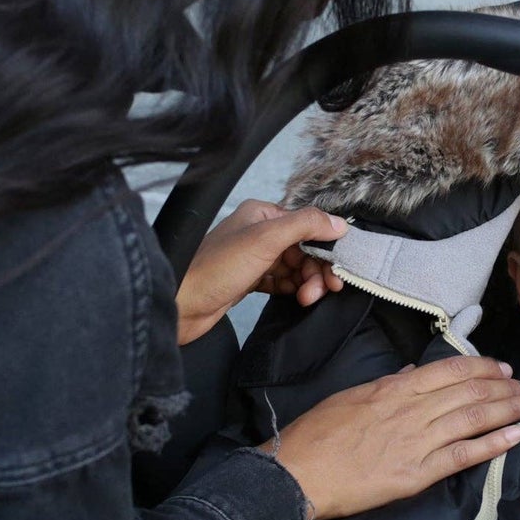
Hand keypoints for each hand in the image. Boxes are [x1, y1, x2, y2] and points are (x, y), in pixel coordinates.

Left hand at [176, 199, 347, 345]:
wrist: (182, 304)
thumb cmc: (215, 268)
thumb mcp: (265, 240)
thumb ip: (304, 226)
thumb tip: (338, 223)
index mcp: (262, 214)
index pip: (307, 226)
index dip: (325, 247)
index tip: (337, 269)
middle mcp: (258, 233)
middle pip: (304, 249)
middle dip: (317, 270)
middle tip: (324, 289)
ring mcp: (254, 258)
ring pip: (295, 268)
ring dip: (307, 282)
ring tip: (307, 298)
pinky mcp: (250, 281)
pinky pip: (282, 282)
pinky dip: (293, 289)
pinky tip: (297, 298)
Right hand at [265, 355, 519, 519]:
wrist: (297, 473)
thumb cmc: (316, 434)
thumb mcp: (350, 396)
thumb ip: (387, 385)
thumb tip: (412, 373)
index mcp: (394, 388)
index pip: (450, 370)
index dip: (483, 367)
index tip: (504, 369)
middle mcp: (411, 410)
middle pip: (470, 391)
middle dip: (507, 387)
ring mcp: (416, 442)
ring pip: (474, 418)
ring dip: (510, 409)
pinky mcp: (416, 474)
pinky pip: (464, 455)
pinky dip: (493, 443)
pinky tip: (516, 436)